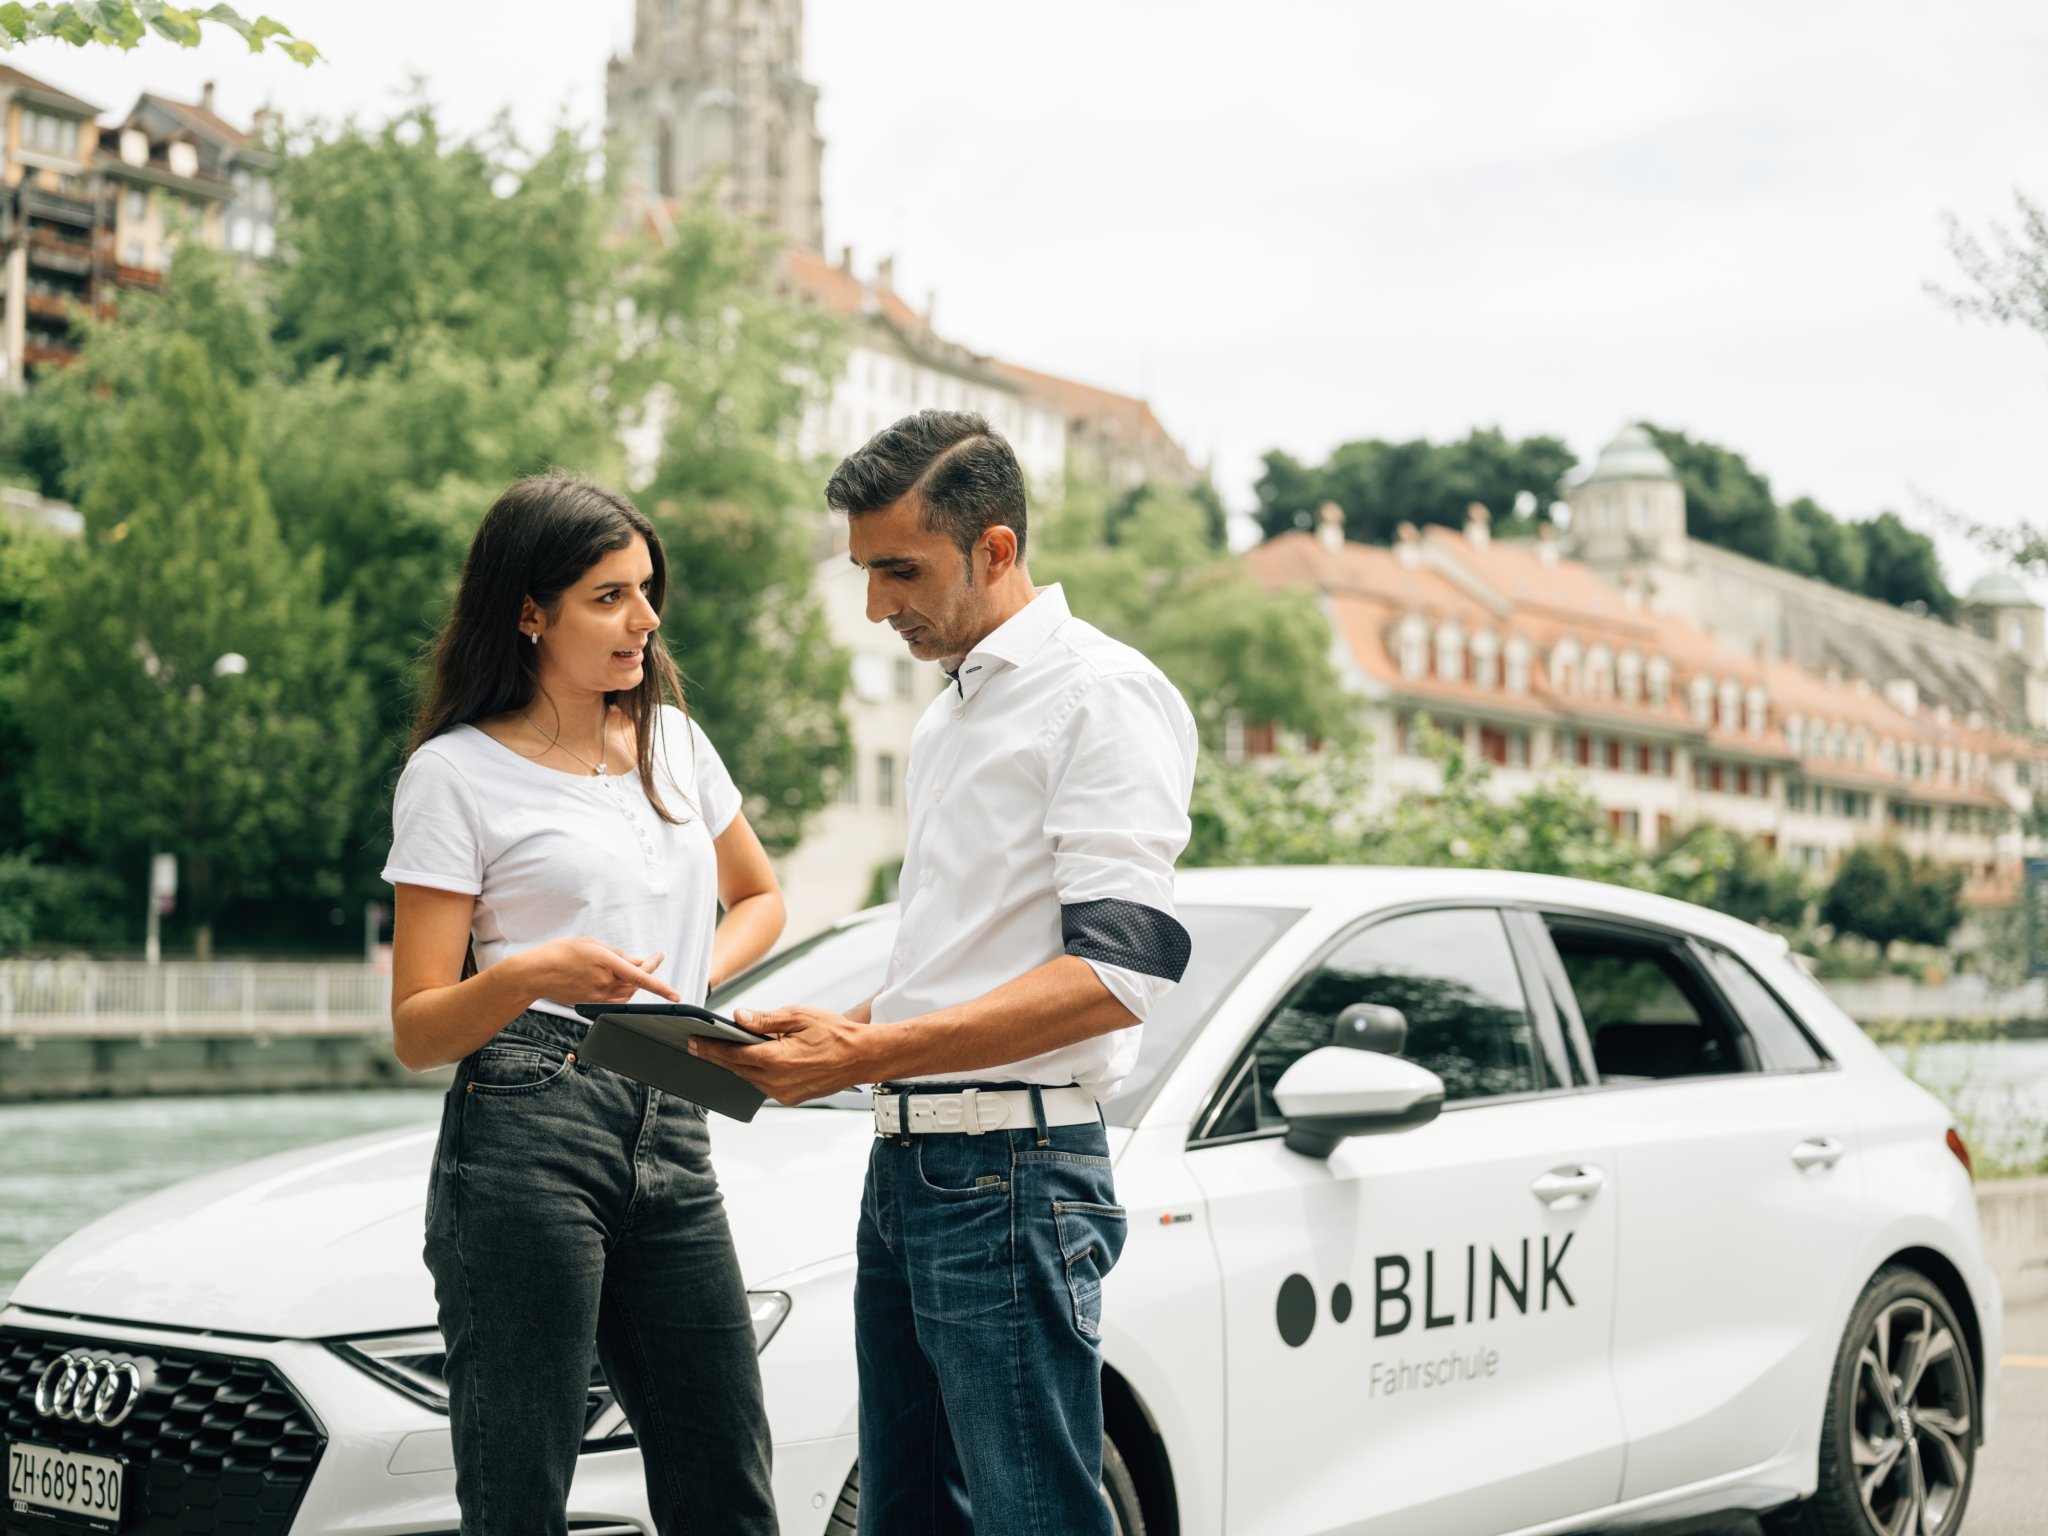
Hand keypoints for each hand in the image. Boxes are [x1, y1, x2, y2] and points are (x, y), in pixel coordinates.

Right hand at [512, 938, 678, 1003]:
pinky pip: (615, 1000)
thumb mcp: (590, 943)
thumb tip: (638, 962)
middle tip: (652, 959)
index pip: (640, 977)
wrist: (535, 973)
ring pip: (628, 993)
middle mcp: (603, 981)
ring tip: (632, 968)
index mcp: (605, 962)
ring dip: (635, 982)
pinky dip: (623, 991)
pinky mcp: (591, 1004)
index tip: (675, 994)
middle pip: (636, 983)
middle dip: (647, 971)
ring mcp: (597, 995)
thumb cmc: (560, 953)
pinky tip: (619, 982)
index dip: (660, 987)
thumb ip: (617, 953)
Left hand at [691, 1005, 869, 1105]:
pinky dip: (753, 1073)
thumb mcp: (800, 1016)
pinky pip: (763, 1086)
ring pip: (749, 1078)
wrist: (863, 1057)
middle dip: (715, 1057)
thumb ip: (766, 1019)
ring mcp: (784, 1093)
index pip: (733, 1054)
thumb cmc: (836, 1033)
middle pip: (736, 1068)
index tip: (692, 1041)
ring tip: (718, 1051)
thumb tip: (738, 1017)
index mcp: (776, 1059)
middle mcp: (777, 1081)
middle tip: (695, 1045)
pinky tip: (748, 1061)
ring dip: (734, 1065)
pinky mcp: (791, 1098)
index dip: (710, 1047)